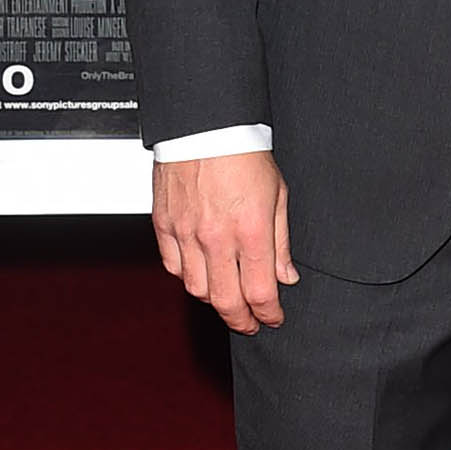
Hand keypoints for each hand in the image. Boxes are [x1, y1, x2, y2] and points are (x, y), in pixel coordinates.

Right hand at [153, 150, 296, 333]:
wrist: (206, 126)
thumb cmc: (243, 153)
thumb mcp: (278, 196)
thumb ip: (281, 242)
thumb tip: (285, 276)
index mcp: (251, 231)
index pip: (260, 292)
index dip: (269, 314)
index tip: (273, 317)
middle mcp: (216, 237)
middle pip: (226, 301)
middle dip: (242, 320)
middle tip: (251, 323)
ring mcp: (187, 233)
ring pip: (197, 289)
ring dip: (215, 302)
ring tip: (228, 301)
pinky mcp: (164, 225)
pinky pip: (173, 266)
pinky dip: (187, 277)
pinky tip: (201, 275)